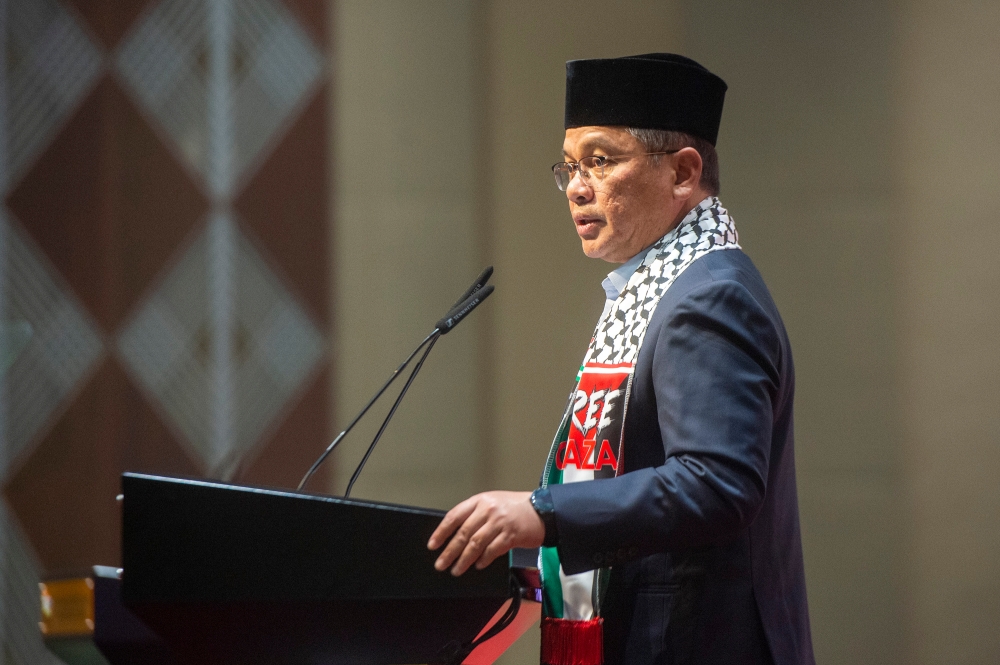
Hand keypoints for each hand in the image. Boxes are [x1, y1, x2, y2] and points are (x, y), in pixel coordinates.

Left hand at [427, 491, 544, 575]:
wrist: (542, 510)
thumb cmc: (515, 507)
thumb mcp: (492, 503)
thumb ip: (476, 515)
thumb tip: (456, 535)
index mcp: (480, 501)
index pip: (454, 516)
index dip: (441, 532)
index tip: (432, 545)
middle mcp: (488, 510)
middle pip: (463, 533)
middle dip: (449, 551)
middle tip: (440, 564)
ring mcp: (500, 523)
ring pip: (476, 544)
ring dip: (464, 559)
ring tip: (456, 570)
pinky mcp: (511, 535)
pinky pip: (492, 550)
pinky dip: (483, 559)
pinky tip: (478, 565)